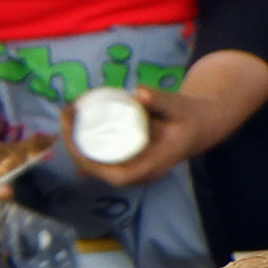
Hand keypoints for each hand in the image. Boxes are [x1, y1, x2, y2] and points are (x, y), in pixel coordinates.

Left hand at [70, 80, 257, 188]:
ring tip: (68, 112)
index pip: (111, 174)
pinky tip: (75, 118)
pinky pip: (98, 152)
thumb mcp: (179, 108)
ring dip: (75, 139)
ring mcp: (128, 166)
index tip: (72, 136)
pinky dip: (84, 137)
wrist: (200, 124)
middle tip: (66, 112)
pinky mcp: (124, 158)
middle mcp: (135, 172)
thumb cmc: (190, 117)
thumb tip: (140, 92)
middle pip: (94, 167)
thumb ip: (161, 101)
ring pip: (93, 160)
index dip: (87, 160)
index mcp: (149, 167)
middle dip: (73, 143)